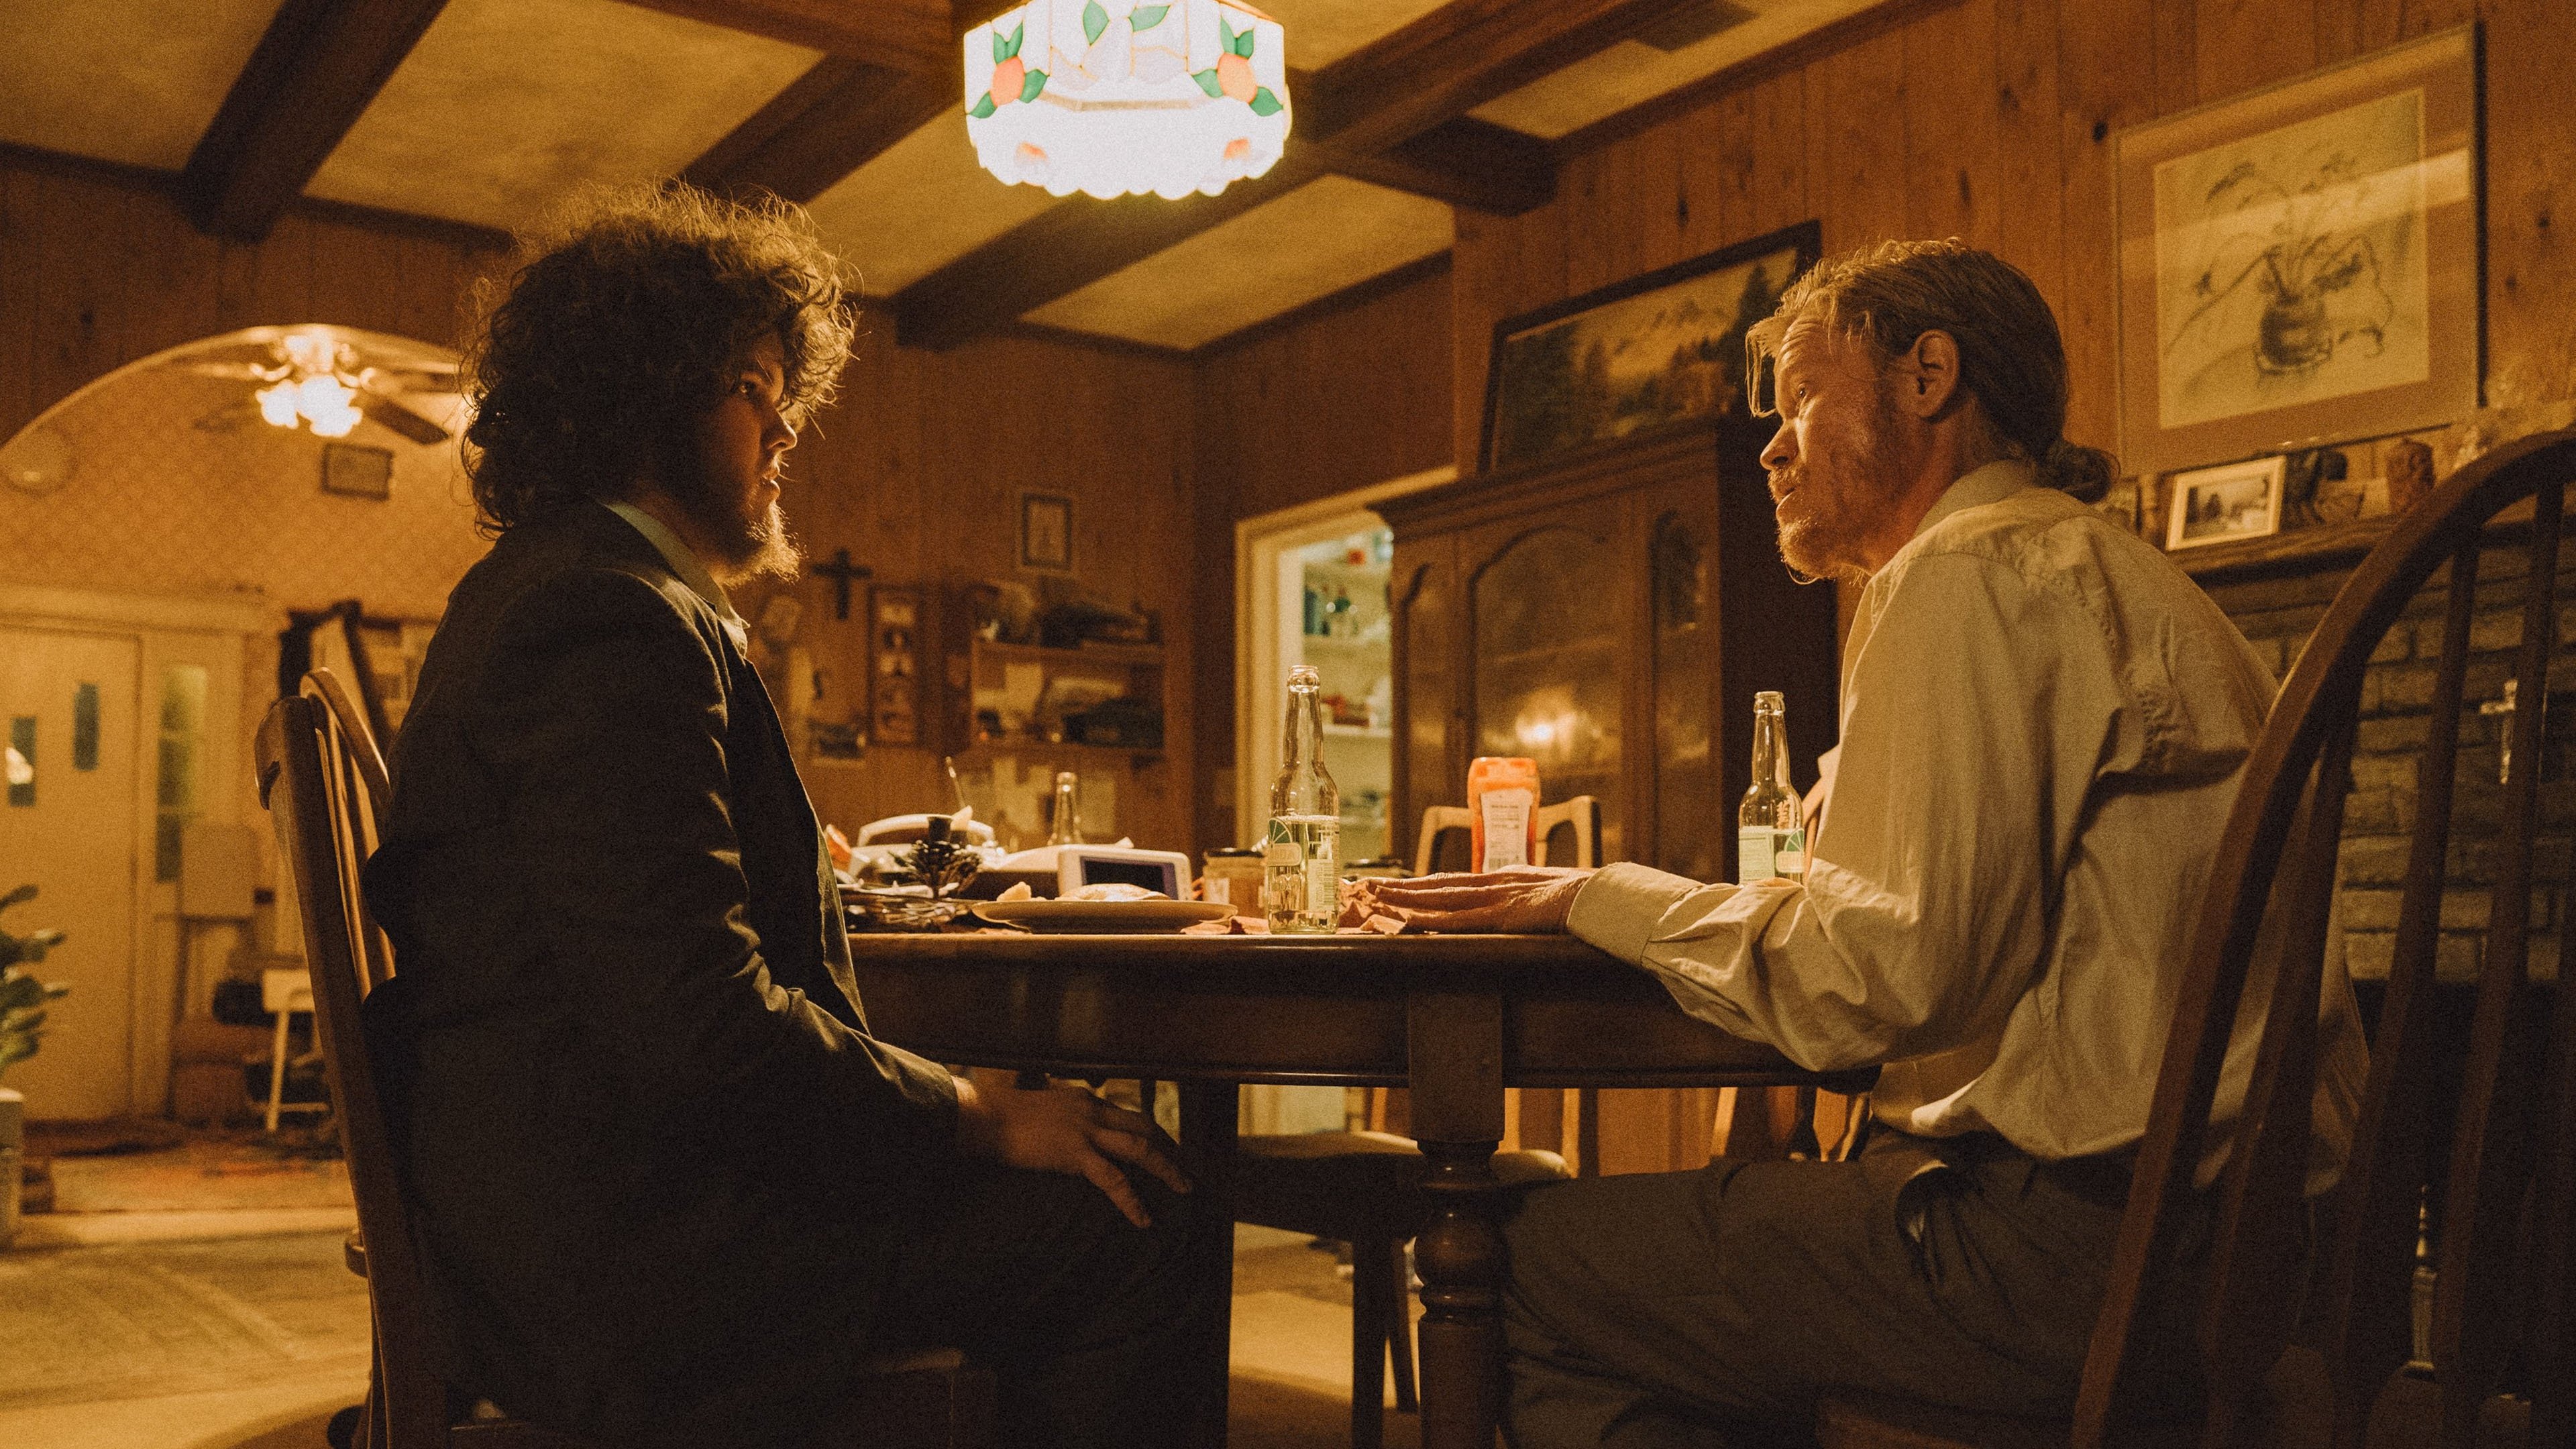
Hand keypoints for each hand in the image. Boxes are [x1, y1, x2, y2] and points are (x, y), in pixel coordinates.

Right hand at [953, 1072, 1188, 1226]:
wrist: (984, 1117)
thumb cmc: (1001, 1116)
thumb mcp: (1039, 1108)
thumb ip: (1059, 1117)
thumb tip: (1063, 1134)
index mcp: (1084, 1099)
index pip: (1126, 1115)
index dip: (1149, 1131)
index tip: (1164, 1144)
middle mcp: (1092, 1110)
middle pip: (1143, 1127)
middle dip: (1169, 1147)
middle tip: (1185, 1167)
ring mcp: (1086, 1130)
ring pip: (1140, 1149)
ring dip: (1166, 1169)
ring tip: (1184, 1188)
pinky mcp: (1075, 1153)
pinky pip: (1113, 1180)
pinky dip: (1132, 1200)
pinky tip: (1143, 1219)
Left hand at [1341, 866, 1590, 933]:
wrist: (1606, 896)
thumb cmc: (1583, 898)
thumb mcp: (1547, 894)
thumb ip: (1526, 898)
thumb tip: (1516, 904)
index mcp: (1504, 878)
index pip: (1452, 881)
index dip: (1421, 884)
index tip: (1395, 884)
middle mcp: (1494, 882)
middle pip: (1437, 884)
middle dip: (1400, 886)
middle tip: (1367, 886)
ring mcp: (1498, 897)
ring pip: (1441, 897)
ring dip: (1406, 898)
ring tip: (1375, 898)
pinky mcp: (1505, 915)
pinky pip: (1461, 919)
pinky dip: (1433, 920)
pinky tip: (1412, 920)